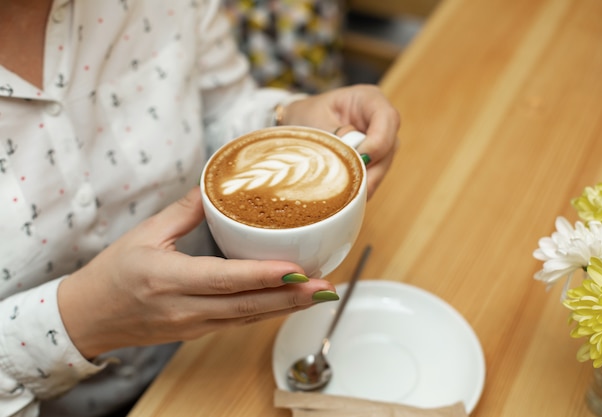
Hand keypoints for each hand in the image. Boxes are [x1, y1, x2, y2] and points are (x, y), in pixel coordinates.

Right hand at [58, 187, 336, 358]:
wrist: (88, 318)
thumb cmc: (113, 273)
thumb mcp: (144, 234)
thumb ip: (184, 211)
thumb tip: (215, 186)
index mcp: (168, 279)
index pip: (224, 279)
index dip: (263, 275)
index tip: (296, 268)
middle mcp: (185, 308)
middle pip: (247, 306)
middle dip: (290, 297)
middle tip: (325, 287)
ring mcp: (193, 325)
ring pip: (248, 319)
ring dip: (286, 307)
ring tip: (319, 295)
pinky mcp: (198, 332)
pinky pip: (239, 323)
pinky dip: (267, 312)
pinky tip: (290, 303)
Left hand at [282, 84, 399, 196]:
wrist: (298, 124)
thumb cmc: (305, 115)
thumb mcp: (313, 121)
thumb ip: (333, 136)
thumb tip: (350, 157)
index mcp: (367, 99)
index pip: (387, 117)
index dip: (378, 141)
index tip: (360, 158)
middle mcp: (379, 119)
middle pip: (389, 145)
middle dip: (373, 169)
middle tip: (355, 187)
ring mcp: (379, 140)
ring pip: (384, 164)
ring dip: (368, 181)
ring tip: (347, 195)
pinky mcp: (374, 159)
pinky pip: (375, 175)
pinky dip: (362, 187)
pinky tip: (347, 195)